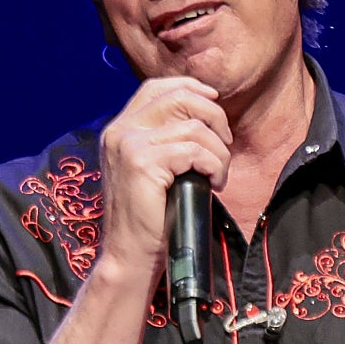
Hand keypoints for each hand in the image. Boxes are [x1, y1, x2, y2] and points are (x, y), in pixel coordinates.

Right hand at [97, 77, 231, 276]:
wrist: (130, 257)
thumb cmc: (149, 218)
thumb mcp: (154, 170)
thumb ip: (166, 141)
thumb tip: (206, 115)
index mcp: (120, 130)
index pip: (156, 87)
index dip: (191, 88)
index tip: (214, 103)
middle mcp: (119, 131)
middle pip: (178, 96)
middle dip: (213, 116)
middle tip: (225, 144)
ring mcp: (128, 145)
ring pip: (194, 127)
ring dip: (218, 152)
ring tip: (218, 176)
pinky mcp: (142, 164)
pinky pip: (195, 150)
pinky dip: (214, 166)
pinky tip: (213, 185)